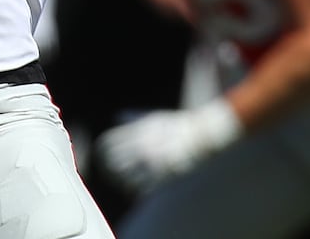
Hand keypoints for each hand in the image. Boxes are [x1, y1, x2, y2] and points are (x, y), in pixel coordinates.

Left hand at [95, 99, 241, 193]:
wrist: (206, 136)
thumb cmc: (180, 128)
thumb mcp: (156, 119)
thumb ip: (136, 121)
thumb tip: (118, 117)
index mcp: (139, 131)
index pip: (108, 144)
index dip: (103, 154)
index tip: (104, 160)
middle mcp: (144, 146)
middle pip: (114, 164)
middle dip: (112, 172)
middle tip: (115, 177)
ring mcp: (155, 163)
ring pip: (127, 180)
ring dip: (126, 185)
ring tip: (129, 186)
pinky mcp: (167, 178)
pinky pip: (145, 191)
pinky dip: (141, 192)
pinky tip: (143, 191)